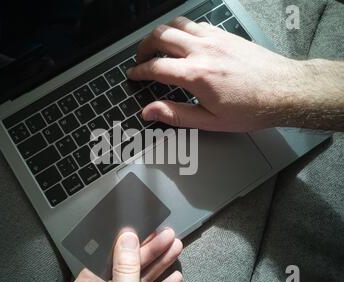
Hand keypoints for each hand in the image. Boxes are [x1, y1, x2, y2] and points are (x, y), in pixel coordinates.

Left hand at [64, 228, 182, 281]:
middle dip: (152, 249)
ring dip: (161, 264)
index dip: (128, 238)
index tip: (143, 225)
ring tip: (175, 247)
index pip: (108, 255)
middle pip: (130, 264)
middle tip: (168, 234)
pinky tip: (174, 277)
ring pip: (142, 278)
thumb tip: (128, 238)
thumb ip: (124, 269)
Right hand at [127, 16, 301, 131]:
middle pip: (160, 36)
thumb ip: (176, 115)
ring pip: (176, 24)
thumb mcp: (210, 121)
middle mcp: (203, 51)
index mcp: (196, 75)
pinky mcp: (225, 35)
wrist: (285, 91)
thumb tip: (150, 111)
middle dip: (144, 47)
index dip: (138, 71)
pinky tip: (184, 41)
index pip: (155, 67)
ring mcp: (215, 39)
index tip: (132, 74)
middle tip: (140, 59)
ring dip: (161, 34)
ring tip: (157, 46)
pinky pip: (196, 23)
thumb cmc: (251, 108)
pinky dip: (182, 29)